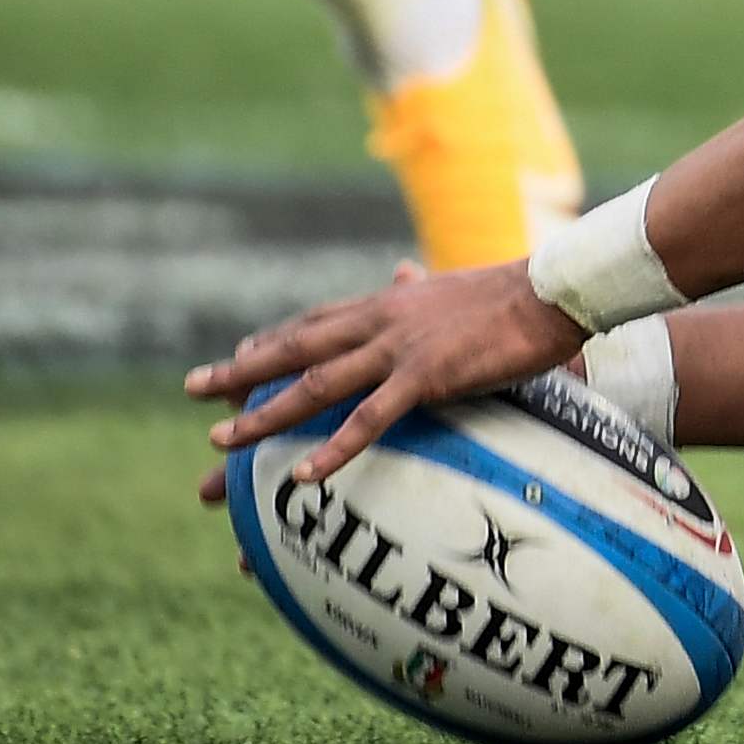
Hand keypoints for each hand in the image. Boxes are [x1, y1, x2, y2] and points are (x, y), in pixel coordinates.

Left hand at [187, 258, 579, 486]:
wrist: (550, 292)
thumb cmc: (511, 293)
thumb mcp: (452, 286)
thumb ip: (418, 287)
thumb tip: (402, 268)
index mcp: (387, 302)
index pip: (314, 321)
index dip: (271, 341)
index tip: (234, 359)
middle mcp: (380, 321)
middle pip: (294, 349)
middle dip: (240, 374)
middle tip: (193, 392)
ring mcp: (399, 349)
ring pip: (316, 385)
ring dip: (265, 414)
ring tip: (221, 442)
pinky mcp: (427, 377)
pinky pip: (370, 419)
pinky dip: (334, 448)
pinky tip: (303, 475)